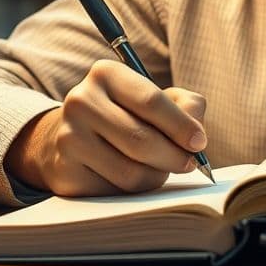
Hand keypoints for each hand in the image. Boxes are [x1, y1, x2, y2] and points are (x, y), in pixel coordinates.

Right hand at [5, 59, 207, 195]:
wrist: (72, 136)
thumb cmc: (126, 114)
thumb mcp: (154, 97)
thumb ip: (186, 106)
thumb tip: (197, 134)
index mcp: (106, 74)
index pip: (150, 101)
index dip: (181, 125)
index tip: (199, 143)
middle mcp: (81, 102)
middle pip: (141, 140)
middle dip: (174, 157)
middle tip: (189, 163)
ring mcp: (68, 138)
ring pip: (130, 172)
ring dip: (157, 175)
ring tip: (160, 168)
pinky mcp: (65, 173)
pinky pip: (115, 191)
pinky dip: (135, 189)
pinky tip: (134, 176)